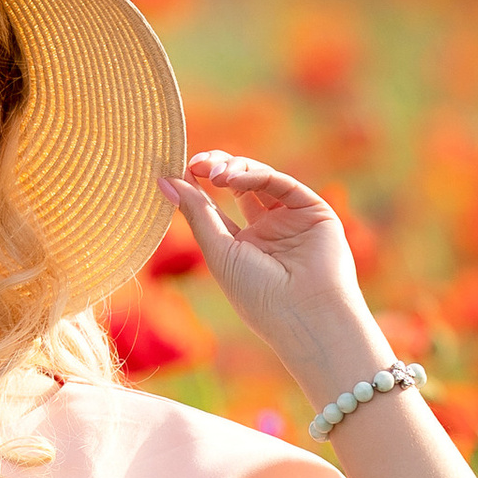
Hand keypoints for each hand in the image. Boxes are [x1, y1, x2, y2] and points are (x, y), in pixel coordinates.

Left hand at [165, 151, 380, 400]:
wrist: (305, 314)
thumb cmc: (259, 295)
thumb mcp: (219, 252)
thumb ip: (196, 214)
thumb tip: (163, 181)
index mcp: (242, 245)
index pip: (215, 206)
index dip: (196, 185)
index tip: (176, 171)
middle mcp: (267, 229)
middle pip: (238, 184)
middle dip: (216, 168)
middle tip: (197, 163)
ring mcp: (291, 218)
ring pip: (259, 178)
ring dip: (234, 168)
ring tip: (215, 173)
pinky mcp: (313, 210)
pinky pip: (281, 183)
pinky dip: (256, 174)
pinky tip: (233, 178)